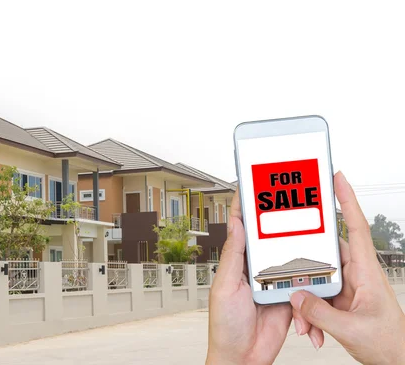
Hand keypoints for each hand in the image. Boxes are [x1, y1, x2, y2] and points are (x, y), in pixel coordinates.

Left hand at [206, 191, 291, 364]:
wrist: (242, 358)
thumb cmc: (224, 326)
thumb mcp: (225, 287)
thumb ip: (233, 256)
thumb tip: (236, 225)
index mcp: (236, 263)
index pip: (240, 229)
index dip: (245, 207)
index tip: (252, 185)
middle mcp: (254, 270)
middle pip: (269, 239)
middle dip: (277, 222)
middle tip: (288, 201)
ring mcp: (272, 282)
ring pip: (288, 257)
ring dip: (295, 250)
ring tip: (303, 233)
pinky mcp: (288, 296)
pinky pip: (302, 281)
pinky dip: (307, 278)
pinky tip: (309, 270)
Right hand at [290, 172, 404, 363]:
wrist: (397, 361)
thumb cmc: (390, 343)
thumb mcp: (351, 329)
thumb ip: (319, 312)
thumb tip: (297, 296)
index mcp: (367, 272)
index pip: (356, 227)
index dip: (347, 201)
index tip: (337, 180)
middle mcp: (357, 275)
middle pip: (325, 254)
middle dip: (305, 267)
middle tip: (290, 265)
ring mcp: (347, 287)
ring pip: (317, 279)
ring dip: (306, 297)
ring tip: (306, 319)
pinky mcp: (339, 300)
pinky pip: (317, 296)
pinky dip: (308, 311)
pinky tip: (310, 326)